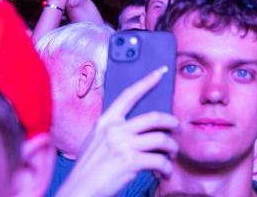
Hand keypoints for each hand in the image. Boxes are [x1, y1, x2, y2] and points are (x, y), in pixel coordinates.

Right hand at [61, 67, 177, 195]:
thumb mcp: (96, 142)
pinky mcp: (130, 161)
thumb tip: (137, 125)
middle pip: (155, 117)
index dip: (147, 81)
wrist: (79, 191)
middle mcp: (114, 130)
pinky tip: (164, 173)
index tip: (161, 72)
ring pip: (161, 139)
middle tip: (176, 129)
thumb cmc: (89, 170)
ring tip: (171, 156)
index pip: (129, 95)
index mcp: (105, 122)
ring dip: (171, 149)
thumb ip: (113, 130)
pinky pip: (160, 160)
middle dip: (171, 123)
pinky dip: (166, 168)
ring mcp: (122, 145)